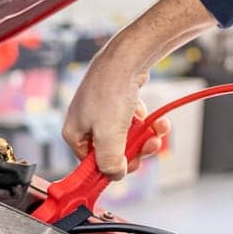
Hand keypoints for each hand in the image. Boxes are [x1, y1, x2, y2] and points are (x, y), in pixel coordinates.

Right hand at [62, 47, 169, 180]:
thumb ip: (110, 162)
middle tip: (149, 146)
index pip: (91, 164)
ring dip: (145, 136)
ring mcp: (102, 112)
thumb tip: (115, 175)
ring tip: (157, 130)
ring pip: (127, 136)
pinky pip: (133, 121)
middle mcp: (86, 123)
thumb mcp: (108, 136)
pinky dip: (145, 121)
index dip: (112, 168)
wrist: (126, 58)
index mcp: (75, 134)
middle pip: (112, 150)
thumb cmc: (110, 92)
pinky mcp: (118, 102)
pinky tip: (154, 118)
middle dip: (134, 150)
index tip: (130, 168)